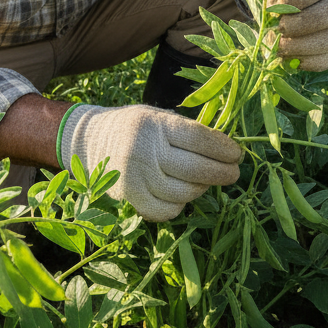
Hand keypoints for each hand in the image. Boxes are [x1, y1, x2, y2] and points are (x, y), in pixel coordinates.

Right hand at [59, 104, 241, 220]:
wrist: (90, 141)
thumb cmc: (134, 127)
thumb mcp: (156, 117)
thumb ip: (186, 131)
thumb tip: (226, 151)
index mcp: (154, 124)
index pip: (198, 138)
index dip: (222, 149)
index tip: (237, 154)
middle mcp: (143, 150)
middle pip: (194, 169)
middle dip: (221, 173)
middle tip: (233, 174)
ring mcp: (135, 177)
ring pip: (183, 193)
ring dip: (201, 189)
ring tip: (205, 182)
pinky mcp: (129, 199)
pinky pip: (165, 210)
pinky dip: (180, 205)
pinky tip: (182, 194)